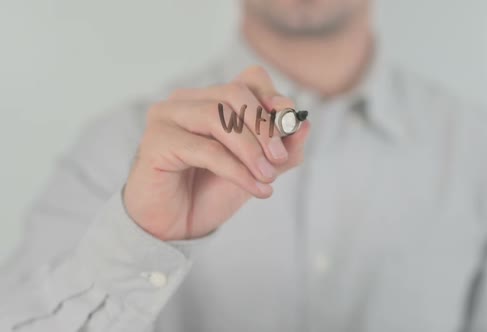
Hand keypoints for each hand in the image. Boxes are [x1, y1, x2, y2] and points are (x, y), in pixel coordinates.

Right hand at [123, 66, 309, 240]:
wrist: (174, 227)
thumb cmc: (211, 192)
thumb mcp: (257, 169)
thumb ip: (282, 149)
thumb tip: (305, 125)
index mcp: (212, 98)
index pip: (249, 79)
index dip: (274, 97)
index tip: (290, 125)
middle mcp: (187, 100)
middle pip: (235, 93)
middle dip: (264, 126)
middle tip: (280, 159)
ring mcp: (167, 116)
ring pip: (219, 117)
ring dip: (251, 150)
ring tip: (268, 177)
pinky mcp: (156, 141)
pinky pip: (206, 149)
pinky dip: (236, 170)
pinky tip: (255, 188)